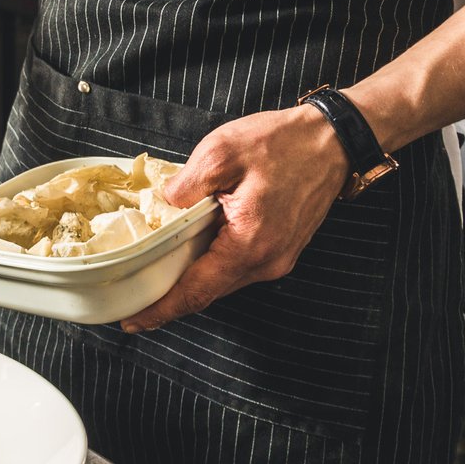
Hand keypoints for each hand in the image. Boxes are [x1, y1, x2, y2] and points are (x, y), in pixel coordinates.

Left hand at [119, 104, 350, 333]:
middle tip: (132, 298)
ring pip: (223, 281)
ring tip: (153, 276)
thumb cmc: (282, 143)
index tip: (132, 323)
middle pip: (208, 292)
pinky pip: (238, 267)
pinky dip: (212, 265)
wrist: (332, 140)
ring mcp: (278, 259)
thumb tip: (161, 208)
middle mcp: (267, 262)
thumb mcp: (221, 153)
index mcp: (249, 244)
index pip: (197, 291)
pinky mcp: (282, 250)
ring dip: (191, 281)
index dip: (161, 310)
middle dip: (170, 298)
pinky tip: (189, 252)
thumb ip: (185, 187)